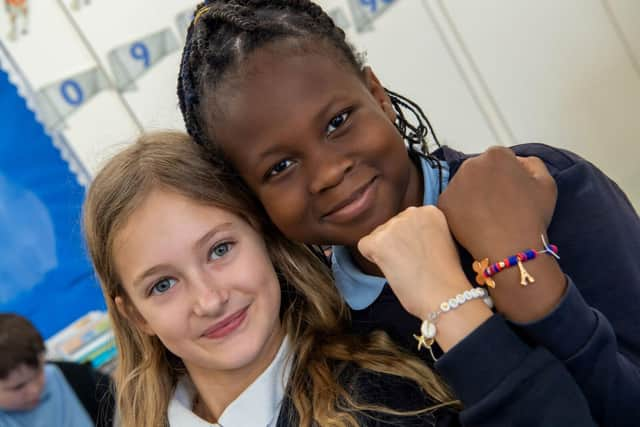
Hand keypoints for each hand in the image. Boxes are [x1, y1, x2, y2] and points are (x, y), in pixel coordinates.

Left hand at [358, 206, 491, 350]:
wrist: (445, 296)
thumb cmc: (445, 278)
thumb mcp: (441, 242)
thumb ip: (423, 232)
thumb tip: (403, 237)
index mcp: (429, 211)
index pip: (405, 222)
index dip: (409, 243)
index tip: (421, 256)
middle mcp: (412, 212)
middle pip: (390, 227)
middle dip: (396, 245)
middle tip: (414, 264)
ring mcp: (395, 225)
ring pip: (377, 237)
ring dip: (386, 253)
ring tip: (407, 269)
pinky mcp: (379, 241)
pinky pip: (364, 247)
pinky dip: (373, 260)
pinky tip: (392, 270)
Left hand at [438, 147, 556, 259]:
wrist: (510, 248)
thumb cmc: (531, 217)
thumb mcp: (546, 183)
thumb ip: (533, 163)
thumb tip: (518, 162)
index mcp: (496, 155)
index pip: (500, 159)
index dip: (508, 176)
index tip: (511, 192)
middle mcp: (471, 164)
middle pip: (479, 170)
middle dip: (487, 182)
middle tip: (498, 205)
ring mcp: (454, 183)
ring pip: (464, 184)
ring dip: (472, 194)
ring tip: (487, 215)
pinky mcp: (444, 202)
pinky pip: (452, 201)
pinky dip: (460, 210)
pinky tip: (475, 222)